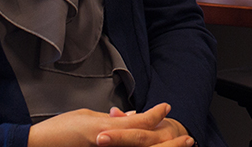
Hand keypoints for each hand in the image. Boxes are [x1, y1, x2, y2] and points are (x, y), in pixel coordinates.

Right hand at [27, 103, 194, 146]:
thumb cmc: (63, 130)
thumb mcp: (89, 117)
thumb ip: (113, 120)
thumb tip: (132, 117)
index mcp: (107, 132)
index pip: (140, 124)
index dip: (156, 116)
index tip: (166, 108)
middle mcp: (111, 146)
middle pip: (148, 144)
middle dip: (171, 143)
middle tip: (188, 138)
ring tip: (179, 146)